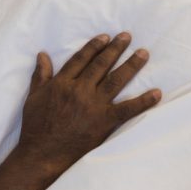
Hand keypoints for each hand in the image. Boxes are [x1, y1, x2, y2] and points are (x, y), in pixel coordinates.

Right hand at [18, 32, 160, 171]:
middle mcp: (80, 89)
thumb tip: (42, 54)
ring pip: (116, 80)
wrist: (42, 152)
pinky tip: (156, 93)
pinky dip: (143, 101)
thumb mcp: (33, 96)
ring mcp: (93, 105)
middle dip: (115, 49)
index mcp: (62, 83)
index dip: (94, 46)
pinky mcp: (104, 121)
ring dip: (131, 65)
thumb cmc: (36, 125)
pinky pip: (128, 109)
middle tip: (127, 37)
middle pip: (101, 65)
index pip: (81, 59)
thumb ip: (40, 74)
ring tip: (143, 53)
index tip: (105, 37)